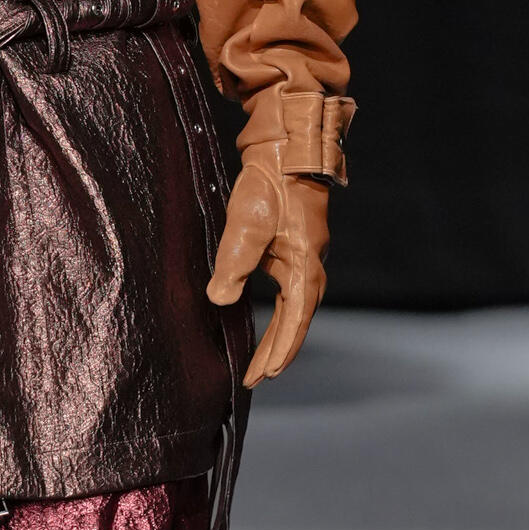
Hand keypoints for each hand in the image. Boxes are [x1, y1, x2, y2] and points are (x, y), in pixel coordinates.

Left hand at [205, 143, 329, 387]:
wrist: (287, 151)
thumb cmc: (270, 187)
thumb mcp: (248, 224)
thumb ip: (234, 263)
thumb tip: (219, 299)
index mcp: (303, 268)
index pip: (293, 323)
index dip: (278, 352)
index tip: (262, 375)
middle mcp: (309, 268)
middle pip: (295, 322)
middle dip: (277, 351)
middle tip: (256, 378)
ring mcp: (304, 258)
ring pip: (293, 308)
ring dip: (279, 335)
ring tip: (260, 360)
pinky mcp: (294, 248)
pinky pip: (288, 292)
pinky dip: (279, 313)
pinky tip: (264, 318)